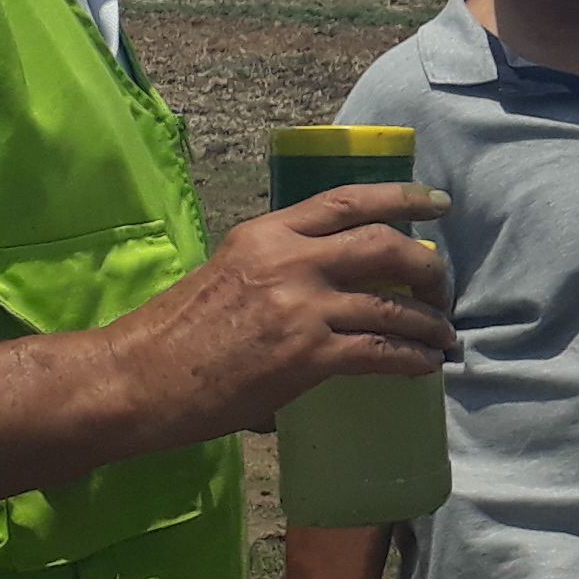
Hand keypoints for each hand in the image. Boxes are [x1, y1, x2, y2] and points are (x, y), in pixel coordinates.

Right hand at [102, 185, 457, 447]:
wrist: (135, 380)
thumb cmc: (172, 336)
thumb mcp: (227, 273)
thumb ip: (277, 269)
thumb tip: (326, 289)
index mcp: (266, 233)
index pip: (347, 200)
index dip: (401, 198)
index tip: (437, 203)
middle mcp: (288, 260)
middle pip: (383, 245)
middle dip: (427, 265)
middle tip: (442, 287)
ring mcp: (300, 307)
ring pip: (391, 304)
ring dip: (427, 322)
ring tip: (442, 336)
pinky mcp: (305, 356)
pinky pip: (381, 352)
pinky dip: (412, 358)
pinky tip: (425, 366)